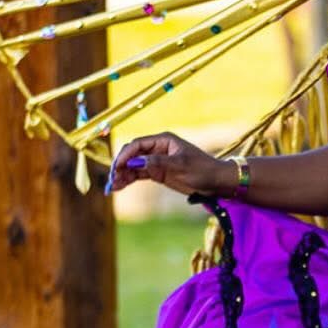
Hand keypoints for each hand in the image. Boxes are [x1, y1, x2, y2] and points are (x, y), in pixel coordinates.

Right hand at [105, 132, 230, 196]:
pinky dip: (128, 180)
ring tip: (112, 187)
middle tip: (112, 180)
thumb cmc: (203, 170)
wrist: (216, 182)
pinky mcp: (158, 173)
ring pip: (133, 166)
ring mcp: (157, 161)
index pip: (137, 145)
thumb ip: (158, 163)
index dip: (125, 156)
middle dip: (120, 166)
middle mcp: (157, 148)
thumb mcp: (181, 166)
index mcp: (163, 140)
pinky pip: (139, 174)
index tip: (117, 168)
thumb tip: (135, 161)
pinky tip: (119, 187)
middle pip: (131, 155)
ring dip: (122, 175)